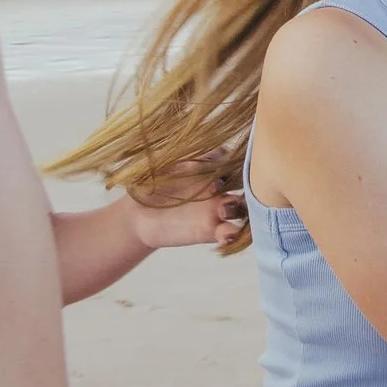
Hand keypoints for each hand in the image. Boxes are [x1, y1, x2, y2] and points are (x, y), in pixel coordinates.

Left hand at [125, 155, 246, 250]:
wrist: (137, 215)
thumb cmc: (149, 185)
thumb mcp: (167, 164)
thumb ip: (189, 158)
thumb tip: (217, 152)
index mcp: (211, 168)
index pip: (235, 161)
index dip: (238, 161)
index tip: (232, 162)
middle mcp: (219, 188)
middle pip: (248, 185)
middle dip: (249, 186)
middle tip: (238, 185)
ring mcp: (217, 210)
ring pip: (244, 209)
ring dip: (243, 210)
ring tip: (224, 210)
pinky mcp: (210, 231)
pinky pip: (230, 232)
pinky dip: (232, 234)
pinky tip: (226, 233)